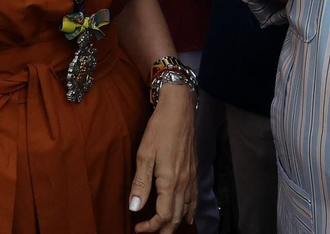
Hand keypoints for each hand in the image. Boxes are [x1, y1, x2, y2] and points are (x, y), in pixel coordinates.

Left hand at [130, 85, 196, 232]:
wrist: (179, 108)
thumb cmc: (160, 128)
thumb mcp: (144, 154)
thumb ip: (140, 183)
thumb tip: (135, 208)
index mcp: (170, 181)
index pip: (164, 216)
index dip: (151, 227)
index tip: (138, 227)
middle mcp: (184, 182)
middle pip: (176, 217)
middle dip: (163, 230)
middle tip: (148, 232)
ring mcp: (191, 177)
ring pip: (187, 210)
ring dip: (175, 223)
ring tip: (163, 229)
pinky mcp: (194, 170)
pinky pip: (195, 198)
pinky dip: (191, 211)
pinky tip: (187, 217)